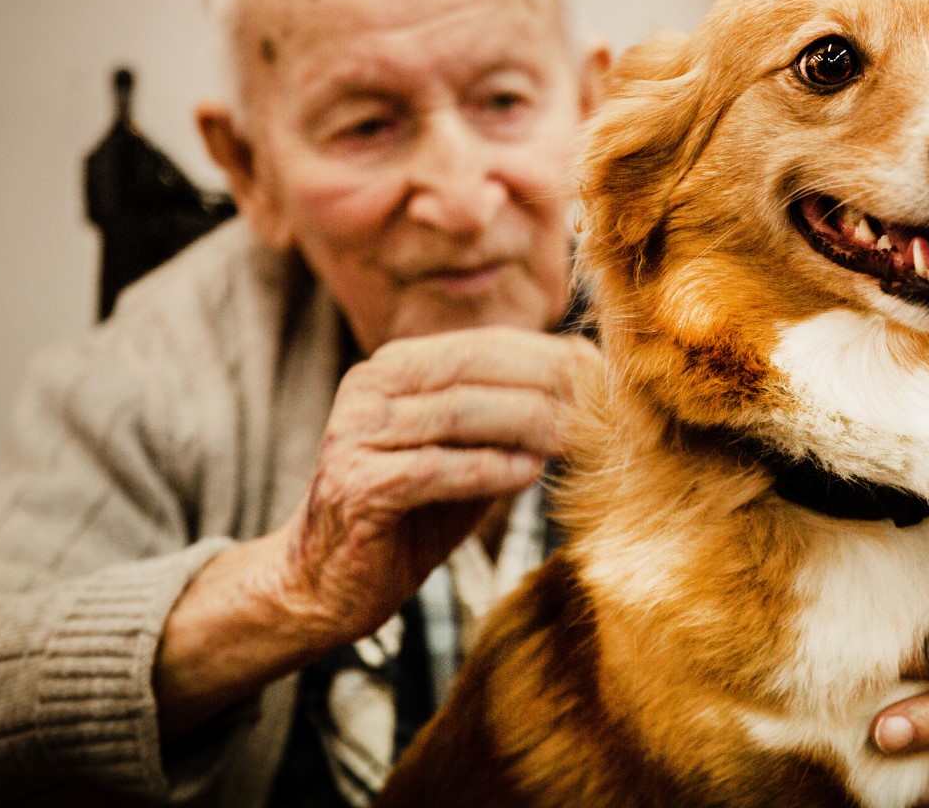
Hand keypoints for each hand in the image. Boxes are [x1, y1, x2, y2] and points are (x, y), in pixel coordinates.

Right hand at [272, 326, 598, 641]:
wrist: (321, 583)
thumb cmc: (406, 518)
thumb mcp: (463, 458)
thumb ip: (506, 425)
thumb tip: (587, 398)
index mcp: (395, 368)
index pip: (485, 345)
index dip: (549, 357)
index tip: (608, 377)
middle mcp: (369, 388)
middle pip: (474, 367)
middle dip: (546, 382)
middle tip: (605, 406)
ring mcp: (356, 434)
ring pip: (458, 412)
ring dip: (527, 423)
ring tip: (579, 438)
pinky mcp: (355, 485)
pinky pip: (434, 467)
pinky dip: (487, 469)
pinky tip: (530, 475)